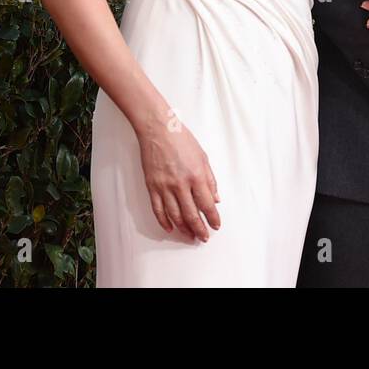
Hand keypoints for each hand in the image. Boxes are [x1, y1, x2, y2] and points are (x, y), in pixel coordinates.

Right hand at [137, 115, 220, 241]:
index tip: (216, 226)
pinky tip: (170, 228)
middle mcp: (181, 184)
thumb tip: (216, 198)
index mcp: (197, 176)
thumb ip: (210, 180)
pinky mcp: (152, 187)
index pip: (207, 205)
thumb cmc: (182, 140)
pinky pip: (158, 210)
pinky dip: (164, 221)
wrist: (158, 131)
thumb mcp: (203, 157)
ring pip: (175, 215)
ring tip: (189, 236)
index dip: (212, 218)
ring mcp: (165, 187)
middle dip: (199, 229)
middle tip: (203, 237)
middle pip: (191, 214)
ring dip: (183, 229)